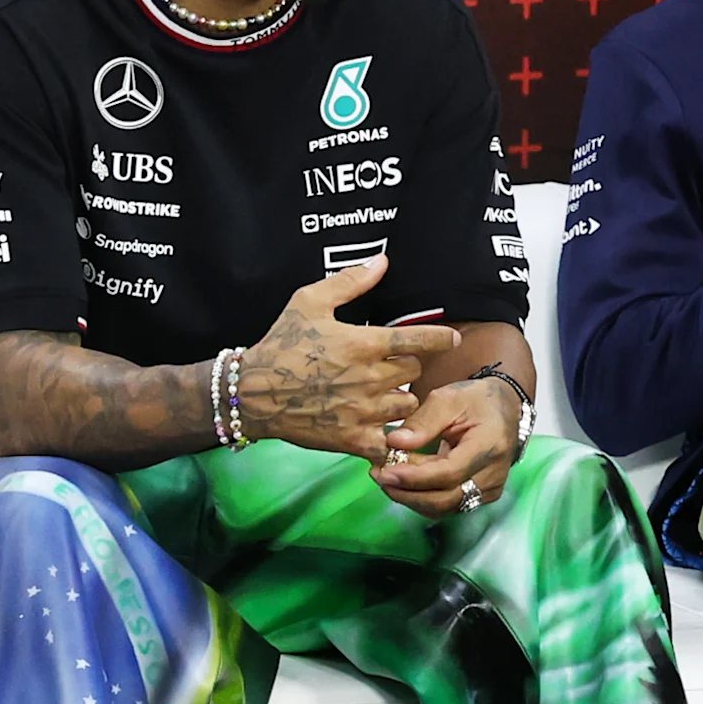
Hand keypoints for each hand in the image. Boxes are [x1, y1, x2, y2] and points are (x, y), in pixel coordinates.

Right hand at [236, 254, 462, 460]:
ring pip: (407, 405)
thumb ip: (350, 282)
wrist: (252, 392)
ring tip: (381, 394)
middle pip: (413, 372)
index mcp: (364, 344)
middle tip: (386, 365)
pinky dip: (389, 435)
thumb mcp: (310, 301)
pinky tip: (379, 427)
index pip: (420, 341)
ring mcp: (363, 411)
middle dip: (405, 366)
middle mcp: (370, 378)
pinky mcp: (353, 439)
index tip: (450, 339)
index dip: (440, 338)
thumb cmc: (281, 344)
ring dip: (399, 398)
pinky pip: (389, 440)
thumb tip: (382, 262)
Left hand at [375, 377, 522, 517]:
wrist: (504, 410)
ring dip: (409, 497)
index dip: (415, 477)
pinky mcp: (480, 497)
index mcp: (489, 445)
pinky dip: (420, 497)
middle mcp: (493, 474)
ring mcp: (488, 490)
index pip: (449, 472)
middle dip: (406, 491)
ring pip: (442, 507)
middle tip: (378, 475)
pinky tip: (401, 483)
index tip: (385, 471)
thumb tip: (395, 443)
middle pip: (444, 498)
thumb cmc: (476, 400)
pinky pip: (445, 505)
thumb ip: (422, 421)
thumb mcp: (448, 398)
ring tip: (384, 477)